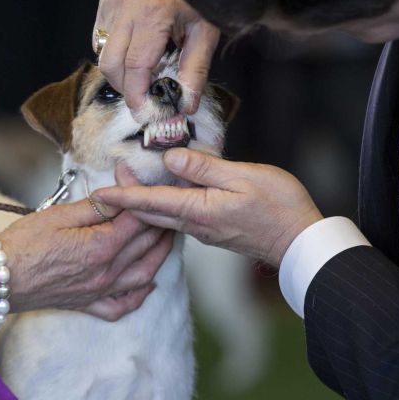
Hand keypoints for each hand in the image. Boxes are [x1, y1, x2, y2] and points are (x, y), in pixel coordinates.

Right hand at [0, 199, 173, 320]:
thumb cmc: (23, 244)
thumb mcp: (59, 214)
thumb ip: (95, 207)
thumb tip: (119, 195)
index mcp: (101, 247)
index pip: (137, 219)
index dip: (142, 196)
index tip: (139, 181)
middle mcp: (107, 272)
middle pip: (146, 245)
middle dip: (159, 221)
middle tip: (164, 204)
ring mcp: (100, 291)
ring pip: (144, 274)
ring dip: (160, 255)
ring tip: (166, 237)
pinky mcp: (89, 304)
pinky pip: (123, 305)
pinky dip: (141, 295)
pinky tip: (148, 283)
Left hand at [93, 148, 323, 267]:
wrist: (301, 242)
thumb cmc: (279, 207)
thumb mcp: (243, 177)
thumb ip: (204, 168)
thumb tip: (171, 157)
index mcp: (197, 210)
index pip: (150, 202)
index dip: (122, 195)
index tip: (98, 193)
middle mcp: (195, 225)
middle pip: (150, 212)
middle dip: (125, 198)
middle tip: (109, 177)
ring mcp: (203, 230)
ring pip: (162, 217)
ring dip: (143, 202)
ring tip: (129, 182)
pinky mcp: (213, 231)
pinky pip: (178, 220)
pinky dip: (162, 207)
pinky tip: (163, 196)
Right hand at [94, 0, 219, 114]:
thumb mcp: (205, 33)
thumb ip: (195, 71)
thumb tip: (187, 104)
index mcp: (151, 17)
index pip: (134, 69)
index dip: (136, 96)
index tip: (143, 112)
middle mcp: (125, 10)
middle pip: (110, 65)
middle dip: (124, 87)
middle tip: (143, 96)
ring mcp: (112, 4)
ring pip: (102, 52)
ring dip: (118, 70)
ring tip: (140, 73)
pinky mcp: (107, 2)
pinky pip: (101, 37)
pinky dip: (113, 51)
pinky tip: (132, 50)